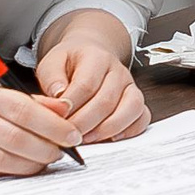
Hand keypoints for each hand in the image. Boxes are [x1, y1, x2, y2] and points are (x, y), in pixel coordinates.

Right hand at [0, 82, 83, 176]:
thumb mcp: (0, 93)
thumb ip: (33, 102)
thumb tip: (65, 109)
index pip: (22, 109)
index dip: (52, 125)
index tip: (72, 135)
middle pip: (13, 137)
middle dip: (45, 148)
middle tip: (62, 152)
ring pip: (1, 159)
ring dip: (31, 163)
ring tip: (46, 160)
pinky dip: (11, 172)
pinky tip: (24, 167)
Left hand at [34, 29, 149, 144]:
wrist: (89, 56)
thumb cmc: (70, 64)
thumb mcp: (52, 64)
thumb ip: (52, 79)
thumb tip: (59, 98)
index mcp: (96, 57)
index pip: (87, 84)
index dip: (72, 105)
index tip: (57, 119)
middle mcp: (118, 71)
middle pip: (106, 100)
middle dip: (85, 123)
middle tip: (68, 135)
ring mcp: (130, 86)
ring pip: (130, 108)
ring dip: (107, 129)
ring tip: (87, 138)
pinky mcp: (137, 101)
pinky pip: (142, 118)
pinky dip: (129, 131)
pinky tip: (111, 138)